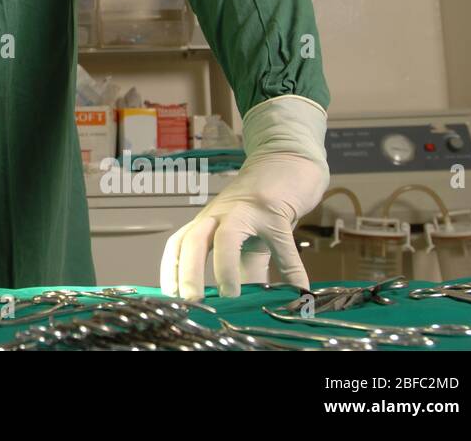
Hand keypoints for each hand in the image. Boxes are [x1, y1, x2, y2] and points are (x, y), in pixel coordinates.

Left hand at [159, 95, 328, 299]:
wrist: (286, 162)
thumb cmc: (262, 207)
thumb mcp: (249, 241)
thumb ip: (245, 271)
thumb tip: (243, 307)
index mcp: (208, 222)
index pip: (178, 244)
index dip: (170, 269)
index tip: (169, 296)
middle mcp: (220, 214)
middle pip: (193, 240)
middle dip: (187, 270)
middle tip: (189, 300)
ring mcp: (247, 210)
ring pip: (227, 236)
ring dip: (224, 267)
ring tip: (230, 295)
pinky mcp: (276, 210)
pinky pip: (283, 245)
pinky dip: (292, 271)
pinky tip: (301, 292)